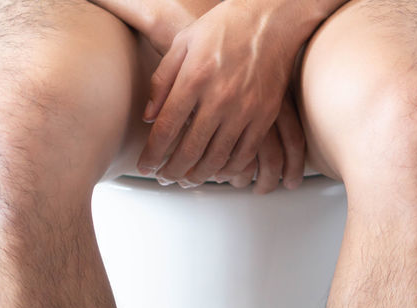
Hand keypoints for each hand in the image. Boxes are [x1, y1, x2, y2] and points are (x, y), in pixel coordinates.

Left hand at [136, 0, 309, 187]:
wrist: (272, 18)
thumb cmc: (226, 26)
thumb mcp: (183, 43)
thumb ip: (162, 80)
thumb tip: (148, 116)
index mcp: (194, 79)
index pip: (166, 129)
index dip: (152, 154)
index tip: (145, 166)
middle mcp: (219, 98)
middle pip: (189, 150)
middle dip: (172, 171)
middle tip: (163, 177)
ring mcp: (244, 109)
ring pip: (216, 158)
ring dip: (198, 175)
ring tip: (186, 179)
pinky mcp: (264, 115)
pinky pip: (245, 153)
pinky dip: (229, 169)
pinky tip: (217, 172)